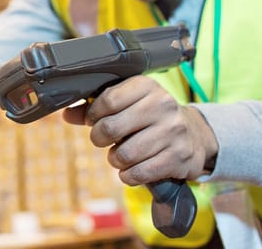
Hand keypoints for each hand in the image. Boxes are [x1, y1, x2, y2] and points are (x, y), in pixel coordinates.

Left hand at [62, 75, 216, 185]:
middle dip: (99, 138)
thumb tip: (67, 114)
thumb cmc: (150, 117)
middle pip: (111, 128)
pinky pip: (138, 173)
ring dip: (114, 159)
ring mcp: (172, 132)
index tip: (93, 120)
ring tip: (120, 154)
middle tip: (103, 140)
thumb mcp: (128, 103)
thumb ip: (95, 108)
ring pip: (123, 154)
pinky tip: (131, 168)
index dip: (93, 114)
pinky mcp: (177, 157)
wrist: (194, 134)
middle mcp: (162, 105)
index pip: (107, 100)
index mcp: (146, 86)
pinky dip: (128, 175)